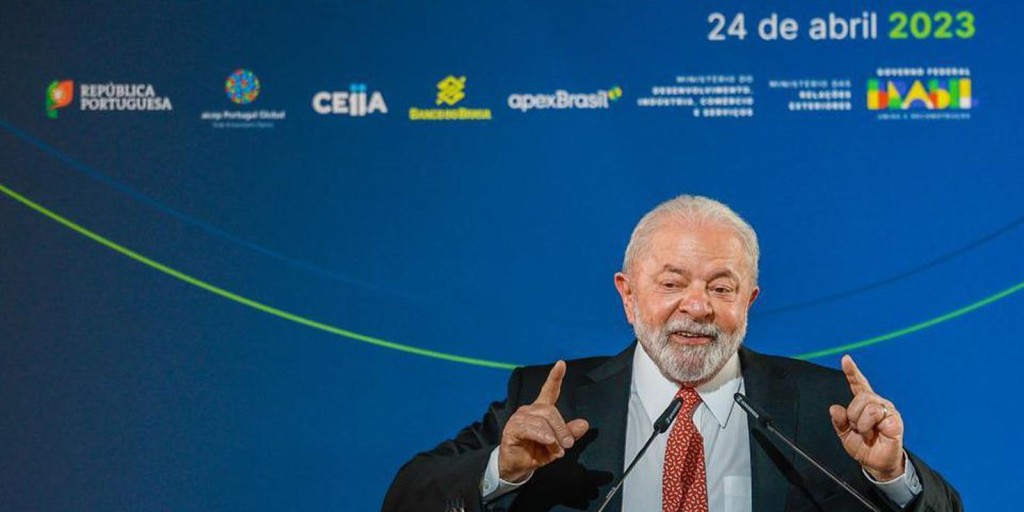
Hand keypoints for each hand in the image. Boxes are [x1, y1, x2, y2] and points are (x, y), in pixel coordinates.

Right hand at [498, 360, 589, 481]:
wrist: (517, 467)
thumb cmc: (535, 452)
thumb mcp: (557, 444)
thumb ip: (569, 433)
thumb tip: (584, 424)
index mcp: (541, 410)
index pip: (549, 390)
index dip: (555, 377)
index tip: (561, 364)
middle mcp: (530, 410)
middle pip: (550, 411)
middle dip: (562, 429)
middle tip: (568, 444)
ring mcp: (519, 418)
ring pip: (542, 421)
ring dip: (553, 438)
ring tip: (556, 450)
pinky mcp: (512, 429)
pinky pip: (530, 429)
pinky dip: (542, 435)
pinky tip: (548, 440)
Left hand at [829, 355, 905, 480]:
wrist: (876, 463)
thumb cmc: (864, 447)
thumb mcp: (845, 434)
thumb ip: (839, 421)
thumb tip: (834, 409)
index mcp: (864, 404)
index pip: (858, 384)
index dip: (852, 371)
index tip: (845, 359)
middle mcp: (877, 403)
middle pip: (860, 396)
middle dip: (852, 414)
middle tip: (857, 428)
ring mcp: (887, 409)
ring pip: (867, 403)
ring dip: (860, 422)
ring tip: (866, 432)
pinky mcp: (894, 418)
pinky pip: (875, 413)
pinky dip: (868, 425)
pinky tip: (874, 433)